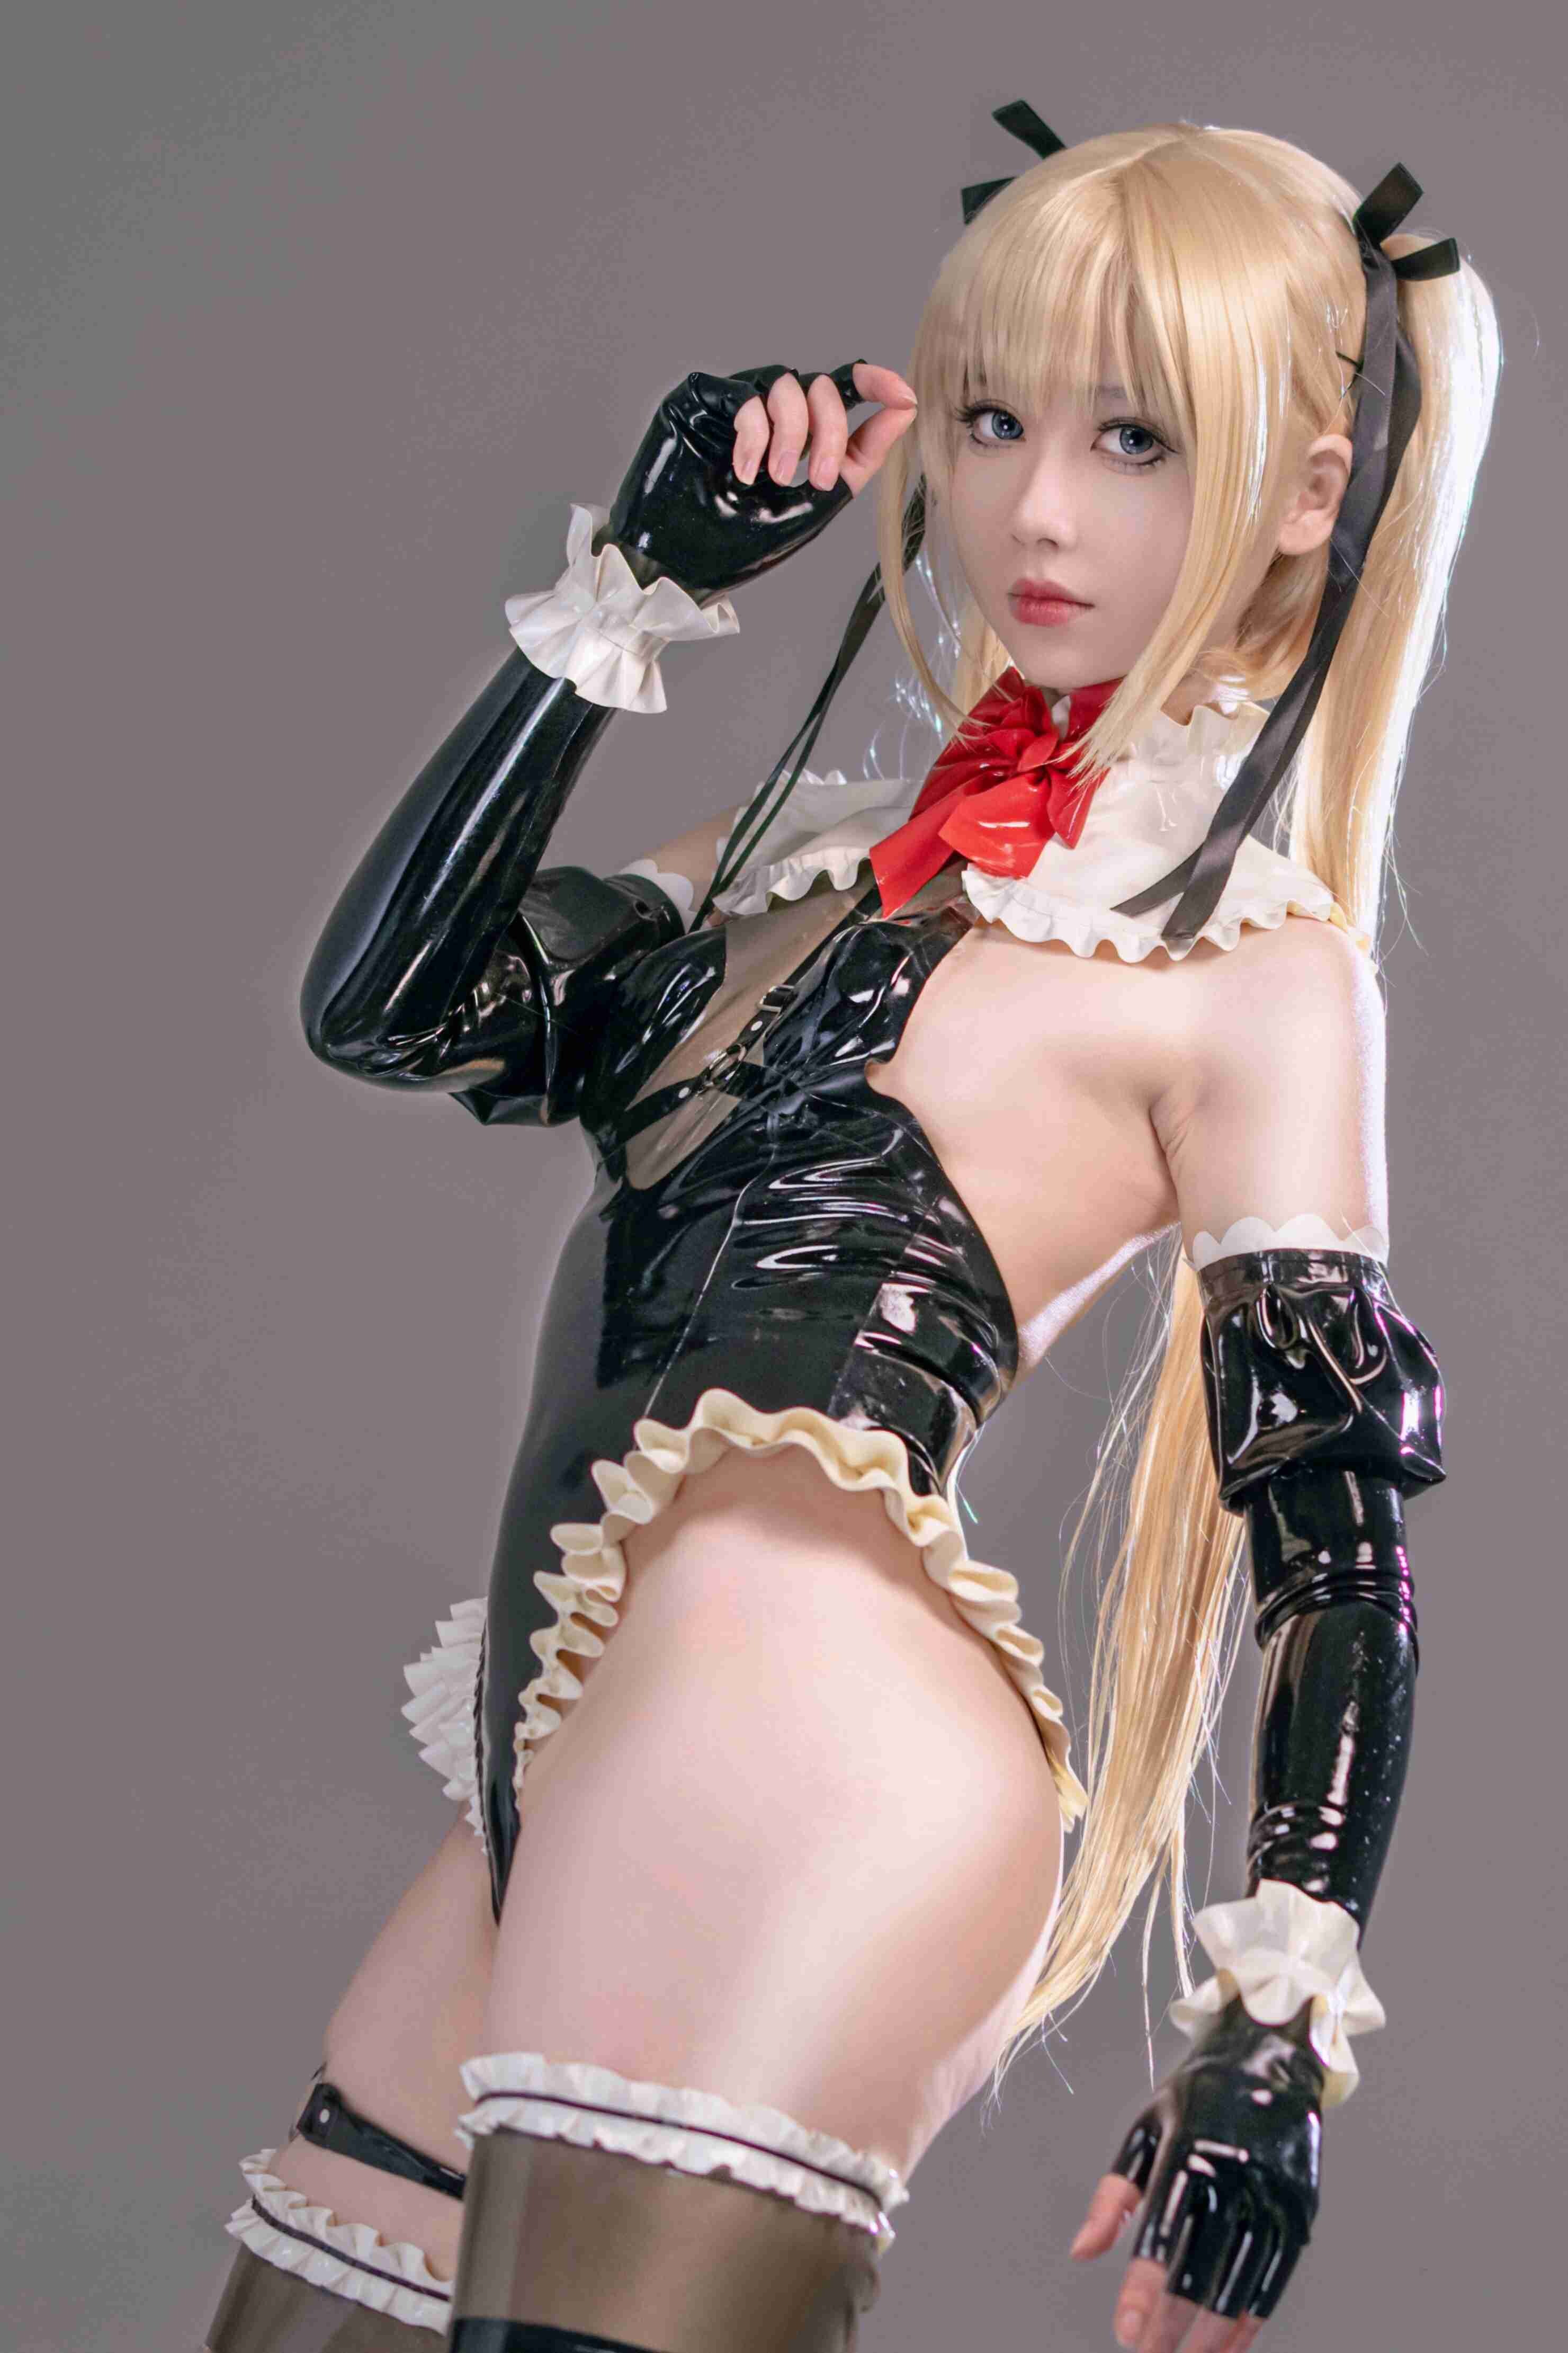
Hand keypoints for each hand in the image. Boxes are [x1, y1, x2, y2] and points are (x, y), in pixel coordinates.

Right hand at [600, 360, 916, 602]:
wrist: (675, 567)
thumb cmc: (736, 548)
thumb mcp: (815, 506)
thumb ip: (857, 460)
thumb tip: (903, 411)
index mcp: (798, 437)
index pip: (841, 393)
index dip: (875, 384)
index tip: (902, 397)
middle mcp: (767, 414)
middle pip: (820, 385)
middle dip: (830, 429)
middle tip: (819, 477)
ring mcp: (732, 405)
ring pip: (785, 383)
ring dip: (791, 432)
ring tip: (773, 479)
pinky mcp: (698, 401)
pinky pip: (742, 394)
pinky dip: (754, 433)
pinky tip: (743, 472)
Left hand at [1070, 1995, 1323, 2351]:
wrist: (1272, 2059)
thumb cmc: (1196, 2097)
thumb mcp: (1145, 2128)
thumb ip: (1112, 2194)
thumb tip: (1082, 2252)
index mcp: (1187, 2152)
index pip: (1162, 2235)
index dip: (1143, 2290)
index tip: (1126, 2334)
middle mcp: (1234, 2177)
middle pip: (1200, 2270)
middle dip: (1171, 2326)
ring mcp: (1272, 2196)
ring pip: (1239, 2286)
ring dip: (1209, 2335)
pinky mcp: (1300, 2213)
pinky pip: (1274, 2281)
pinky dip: (1249, 2322)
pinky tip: (1226, 2348)